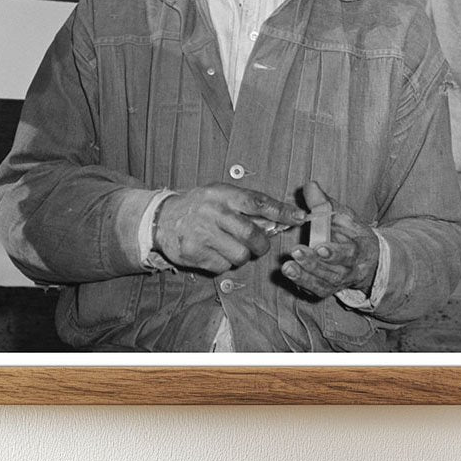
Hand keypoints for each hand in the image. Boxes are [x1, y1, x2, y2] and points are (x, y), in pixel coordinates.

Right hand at [154, 184, 305, 273]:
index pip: (258, 202)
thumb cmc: (198, 206)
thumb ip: (245, 205)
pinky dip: (224, 263)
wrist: (161, 219)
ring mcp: (202, 234)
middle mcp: (213, 213)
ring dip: (241, 255)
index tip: (299, 217)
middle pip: (252, 234)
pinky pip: (223, 266)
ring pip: (240, 255)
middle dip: (262, 244)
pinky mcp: (195, 253)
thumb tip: (278, 219)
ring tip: (229, 246)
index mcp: (222, 194)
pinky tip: (214, 251)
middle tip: (259, 245)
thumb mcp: (220, 195)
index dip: (281, 211)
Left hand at [281, 181, 379, 298]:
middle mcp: (351, 271)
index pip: (349, 254)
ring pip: (323, 284)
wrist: (366, 260)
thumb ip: (325, 203)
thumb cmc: (352, 233)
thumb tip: (309, 186)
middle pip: (334, 272)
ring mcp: (338, 283)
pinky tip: (291, 275)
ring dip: (305, 276)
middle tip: (296, 252)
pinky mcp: (327, 289)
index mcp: (359, 250)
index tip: (319, 247)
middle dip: (314, 264)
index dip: (335, 252)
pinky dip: (303, 285)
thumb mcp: (343, 215)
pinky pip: (315, 291)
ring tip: (287, 267)